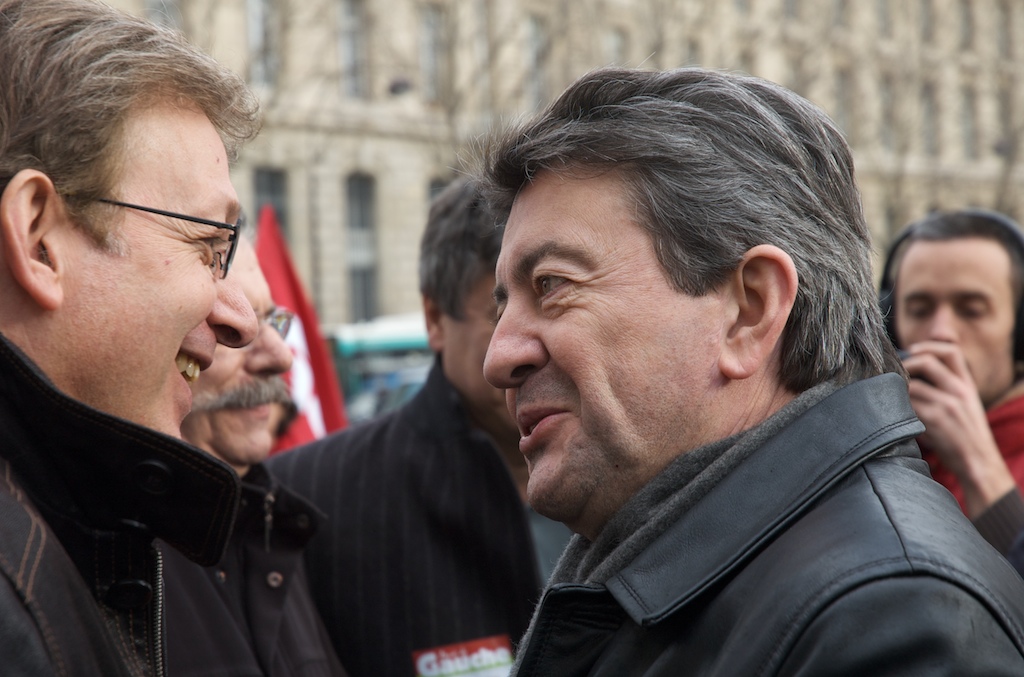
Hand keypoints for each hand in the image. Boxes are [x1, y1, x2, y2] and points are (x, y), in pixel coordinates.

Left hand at [902, 341, 1014, 517]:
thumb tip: (911, 375)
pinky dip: (897, 406)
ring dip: (896, 388)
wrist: (979, 463)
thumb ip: (945, 388)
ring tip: (889, 395)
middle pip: (927, 362)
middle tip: (892, 372)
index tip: (911, 349)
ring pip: (912, 385)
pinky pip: (908, 405)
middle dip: (905, 364)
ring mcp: (948, 405)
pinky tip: (893, 412)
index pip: (951, 351)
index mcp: (967, 385)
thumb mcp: (965, 406)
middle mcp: (959, 391)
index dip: (929, 345)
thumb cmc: (965, 436)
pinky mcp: (935, 420)